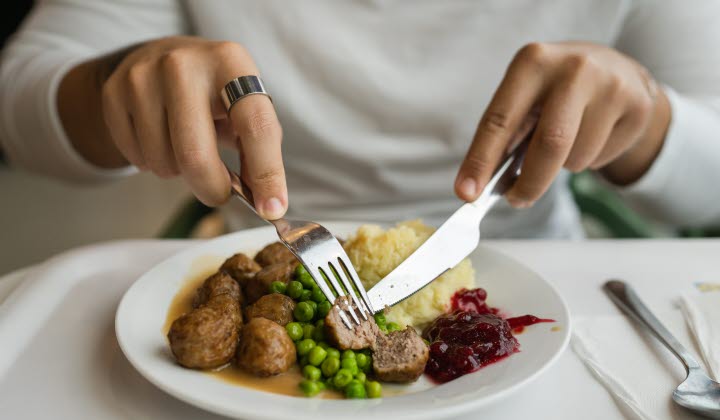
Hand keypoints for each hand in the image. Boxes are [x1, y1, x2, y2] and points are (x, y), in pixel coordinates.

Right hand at [94, 36, 285, 216]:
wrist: (164, 58)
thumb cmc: (217, 94)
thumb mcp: (247, 110)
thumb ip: (260, 153)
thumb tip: (268, 203)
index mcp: (231, 62)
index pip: (255, 126)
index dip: (266, 172)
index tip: (271, 208)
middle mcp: (184, 64)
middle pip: (196, 155)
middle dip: (211, 188)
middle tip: (218, 192)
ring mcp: (143, 76)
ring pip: (162, 162)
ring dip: (178, 172)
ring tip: (185, 147)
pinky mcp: (114, 92)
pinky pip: (135, 157)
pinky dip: (152, 163)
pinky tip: (160, 139)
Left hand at [454, 42, 670, 207]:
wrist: (617, 71)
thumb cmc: (556, 92)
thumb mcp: (527, 97)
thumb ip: (506, 135)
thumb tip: (478, 187)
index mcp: (533, 61)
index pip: (500, 120)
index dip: (481, 160)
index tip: (466, 193)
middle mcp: (574, 68)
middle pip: (550, 143)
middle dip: (530, 183)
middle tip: (516, 200)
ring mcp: (612, 85)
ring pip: (576, 158)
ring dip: (563, 166)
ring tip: (568, 139)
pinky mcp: (639, 107)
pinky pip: (601, 159)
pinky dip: (589, 160)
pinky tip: (594, 134)